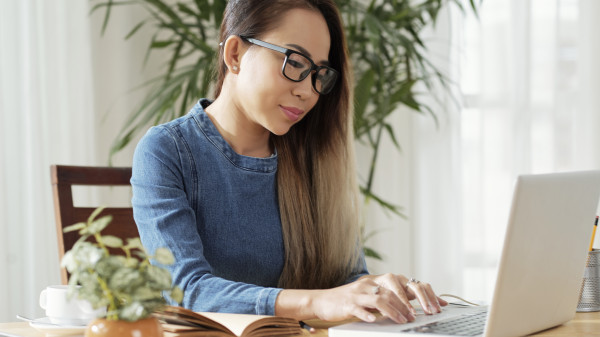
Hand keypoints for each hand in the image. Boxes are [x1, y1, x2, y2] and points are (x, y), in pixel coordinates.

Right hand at [308, 274, 446, 323]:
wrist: (324, 300)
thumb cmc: (352, 301)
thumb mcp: (373, 296)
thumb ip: (391, 298)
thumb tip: (415, 306)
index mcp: (380, 280)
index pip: (406, 282)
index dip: (423, 292)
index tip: (438, 305)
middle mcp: (371, 282)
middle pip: (395, 288)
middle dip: (411, 303)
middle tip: (423, 315)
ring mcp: (359, 291)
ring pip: (380, 298)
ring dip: (395, 310)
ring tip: (403, 320)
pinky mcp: (348, 302)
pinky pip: (360, 307)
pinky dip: (368, 313)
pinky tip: (374, 320)